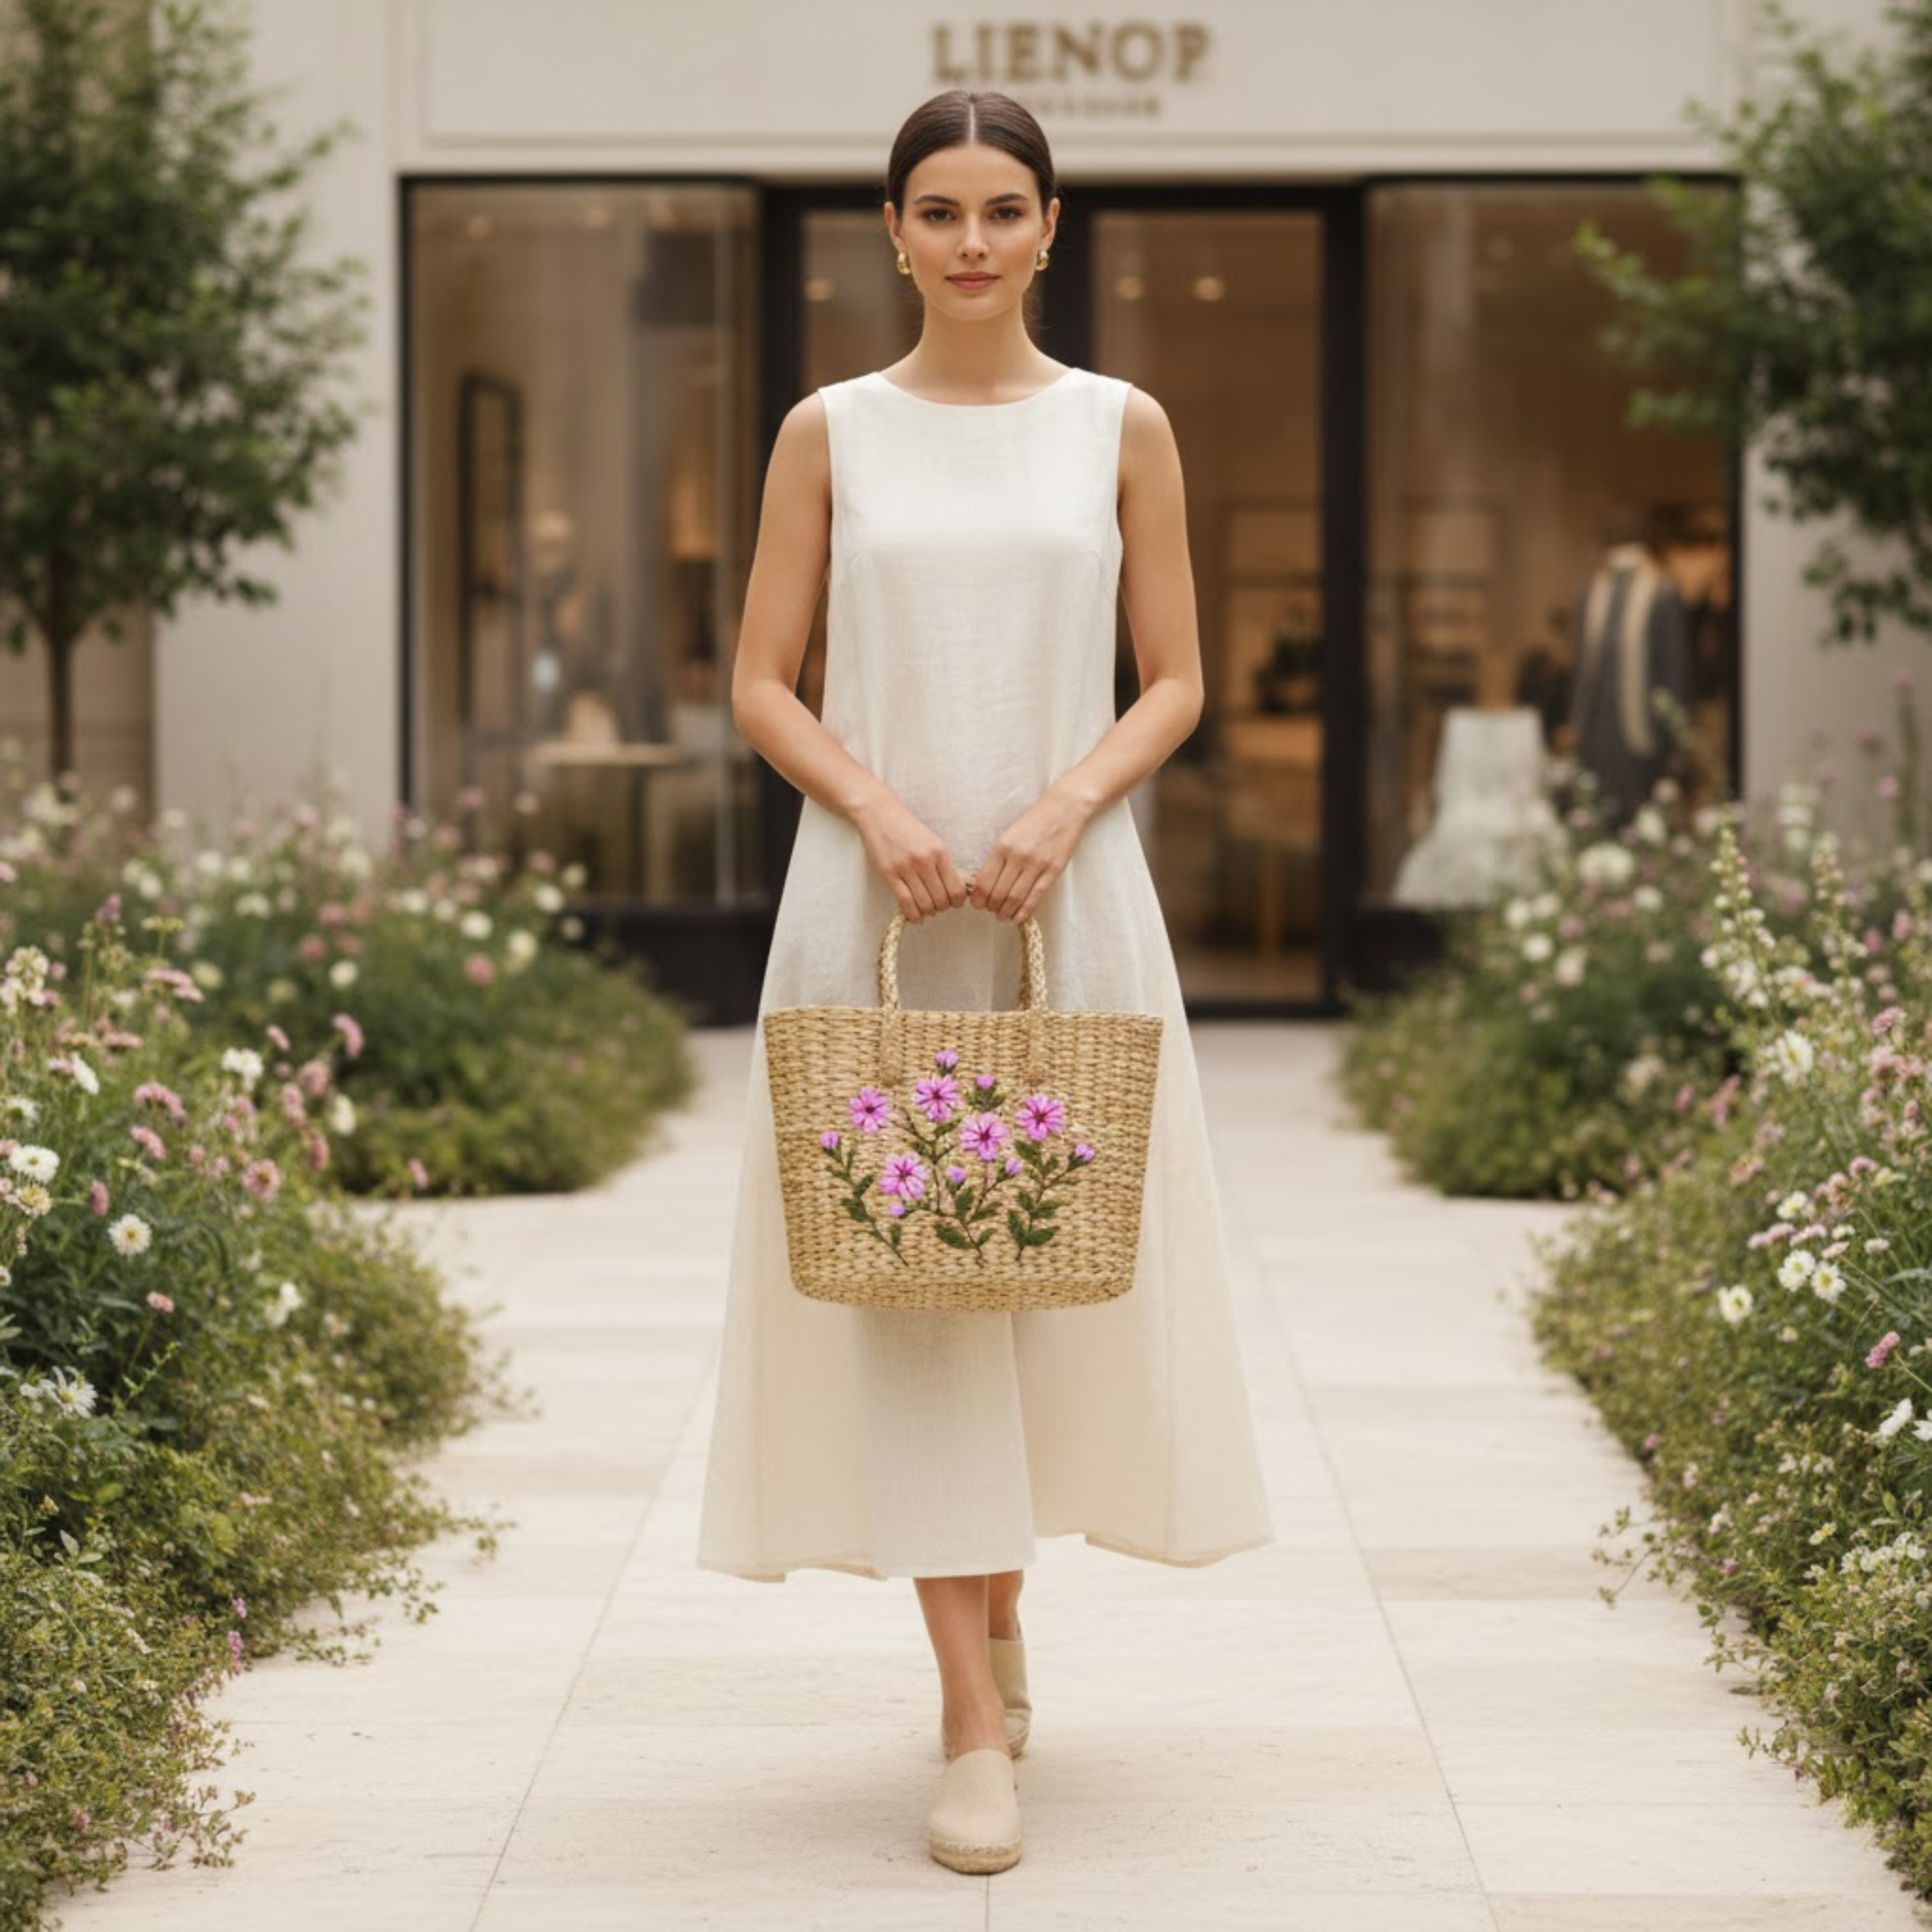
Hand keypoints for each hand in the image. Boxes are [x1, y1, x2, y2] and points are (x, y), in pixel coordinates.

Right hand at [851, 789, 967, 923]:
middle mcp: (924, 860)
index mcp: (940, 851)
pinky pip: (905, 902)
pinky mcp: (889, 874)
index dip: (958, 901)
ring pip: (925, 903)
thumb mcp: (933, 841)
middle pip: (941, 899)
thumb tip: (958, 888)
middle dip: (943, 907)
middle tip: (939, 906)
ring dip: (929, 911)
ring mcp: (905, 868)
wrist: (881, 815)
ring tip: (928, 909)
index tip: (955, 902)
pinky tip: (917, 917)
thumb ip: (945, 864)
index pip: (956, 888)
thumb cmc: (908, 829)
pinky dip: (914, 914)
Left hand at [971, 785, 1091, 922]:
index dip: (979, 897)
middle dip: (991, 906)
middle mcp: (1018, 856)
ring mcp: (1037, 864)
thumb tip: (985, 883)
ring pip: (1016, 897)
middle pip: (998, 892)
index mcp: (1002, 846)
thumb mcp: (1009, 834)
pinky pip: (1036, 896)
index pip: (984, 880)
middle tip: (990, 910)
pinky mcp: (1053, 870)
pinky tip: (1018, 918)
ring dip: (1006, 911)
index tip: (977, 904)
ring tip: (1002, 916)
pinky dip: (1025, 910)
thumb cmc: (1034, 821)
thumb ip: (998, 857)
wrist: (1063, 809)